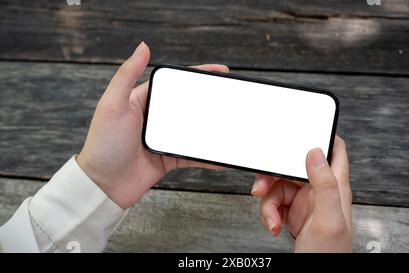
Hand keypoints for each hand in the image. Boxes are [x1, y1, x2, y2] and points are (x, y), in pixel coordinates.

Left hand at [77, 42, 228, 208]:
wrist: (102, 185)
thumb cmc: (103, 144)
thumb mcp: (113, 105)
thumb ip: (126, 75)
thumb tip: (143, 46)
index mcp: (143, 99)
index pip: (175, 82)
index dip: (198, 74)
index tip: (221, 71)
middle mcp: (155, 117)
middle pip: (189, 104)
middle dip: (211, 100)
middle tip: (233, 97)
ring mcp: (163, 138)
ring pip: (194, 128)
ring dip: (212, 127)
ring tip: (232, 124)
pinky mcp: (168, 157)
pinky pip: (192, 155)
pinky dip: (206, 156)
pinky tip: (221, 157)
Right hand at [251, 136, 351, 251]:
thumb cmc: (329, 256)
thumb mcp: (327, 220)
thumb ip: (324, 184)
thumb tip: (315, 152)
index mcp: (336, 186)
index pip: (334, 149)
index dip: (320, 135)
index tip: (298, 130)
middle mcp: (320, 190)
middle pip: (293, 165)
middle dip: (273, 174)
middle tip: (261, 187)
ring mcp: (305, 201)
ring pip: (279, 185)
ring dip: (268, 202)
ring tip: (271, 220)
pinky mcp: (292, 212)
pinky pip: (274, 202)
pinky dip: (268, 214)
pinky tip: (273, 225)